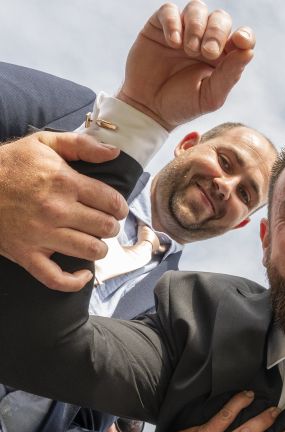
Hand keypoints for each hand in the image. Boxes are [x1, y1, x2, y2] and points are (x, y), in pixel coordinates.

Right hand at [0, 132, 127, 291]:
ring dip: (99, 248)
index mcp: (64, 182)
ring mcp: (41, 235)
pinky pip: (56, 279)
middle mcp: (56, 210)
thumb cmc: (9, 164)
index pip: (111, 202)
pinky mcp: (26, 254)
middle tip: (104, 222)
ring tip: (94, 240)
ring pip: (91, 251)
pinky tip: (83, 274)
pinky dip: (75, 281)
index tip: (116, 208)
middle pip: (105, 228)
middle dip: (111, 226)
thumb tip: (114, 152)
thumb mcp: (44, 143)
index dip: (120, 206)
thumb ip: (82, 145)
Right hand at [118, 1, 255, 130]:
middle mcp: (205, 39)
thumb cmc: (183, 104)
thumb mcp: (210, 96)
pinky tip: (173, 42)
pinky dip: (174, 22)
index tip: (240, 41)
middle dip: (217, 32)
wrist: (148, 108)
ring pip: (197, 8)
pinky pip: (169, 10)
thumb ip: (230, 74)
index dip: (245, 35)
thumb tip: (249, 51)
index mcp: (224, 57)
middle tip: (208, 52)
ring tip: (189, 49)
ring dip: (197, 26)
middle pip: (220, 18)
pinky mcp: (159, 26)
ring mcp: (183, 31)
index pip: (242, 37)